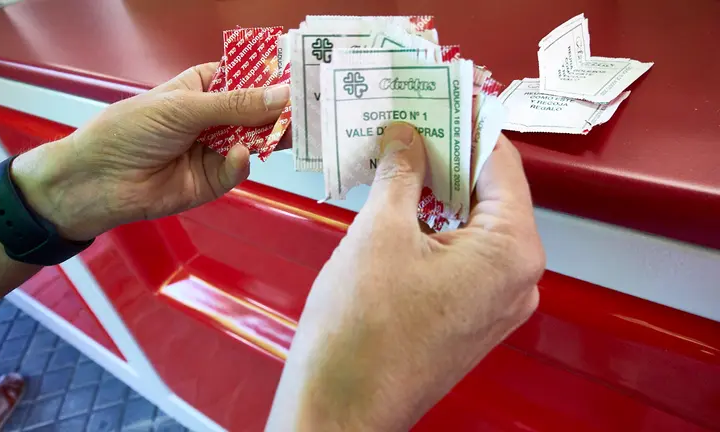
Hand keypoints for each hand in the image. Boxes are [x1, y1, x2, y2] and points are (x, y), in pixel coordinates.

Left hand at [10, 63, 289, 239]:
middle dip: (278, 111)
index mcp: (202, 89)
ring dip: (270, 138)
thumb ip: (235, 105)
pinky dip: (240, 164)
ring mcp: (214, 150)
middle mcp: (212, 118)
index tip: (298, 77)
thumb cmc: (130, 130)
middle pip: (255, 112)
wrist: (99, 181)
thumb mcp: (184, 107)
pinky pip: (237, 170)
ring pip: (253, 142)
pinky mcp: (212, 181)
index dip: (269, 79)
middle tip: (308, 109)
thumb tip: (281, 96)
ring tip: (291, 131)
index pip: (244, 79)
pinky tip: (239, 154)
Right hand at [267, 123, 544, 430]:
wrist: (341, 408)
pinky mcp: (469, 317)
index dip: (469, 123)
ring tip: (398, 160)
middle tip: (410, 124)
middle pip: (490, 194)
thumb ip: (402, 172)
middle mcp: (516, 281)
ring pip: (473, 225)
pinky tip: (400, 206)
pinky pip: (461, 255)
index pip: (502, 163)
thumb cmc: (361, 337)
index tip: (444, 98)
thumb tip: (407, 138)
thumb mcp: (379, 232)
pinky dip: (434, 226)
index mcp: (512, 253)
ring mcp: (494, 303)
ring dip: (437, 191)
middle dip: (448, 156)